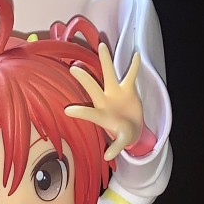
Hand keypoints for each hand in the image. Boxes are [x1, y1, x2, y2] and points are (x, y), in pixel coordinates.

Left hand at [65, 44, 145, 160]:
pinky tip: (136, 54)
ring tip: (102, 45)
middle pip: (93, 88)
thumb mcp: (121, 142)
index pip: (89, 113)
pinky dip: (134, 67)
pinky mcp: (128, 89)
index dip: (80, 112)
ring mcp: (115, 92)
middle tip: (73, 68)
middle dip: (84, 79)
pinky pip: (131, 76)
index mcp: (101, 115)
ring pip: (109, 74)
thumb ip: (115, 148)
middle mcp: (105, 100)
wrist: (132, 128)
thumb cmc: (122, 135)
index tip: (67, 110)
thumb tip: (108, 157)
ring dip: (105, 61)